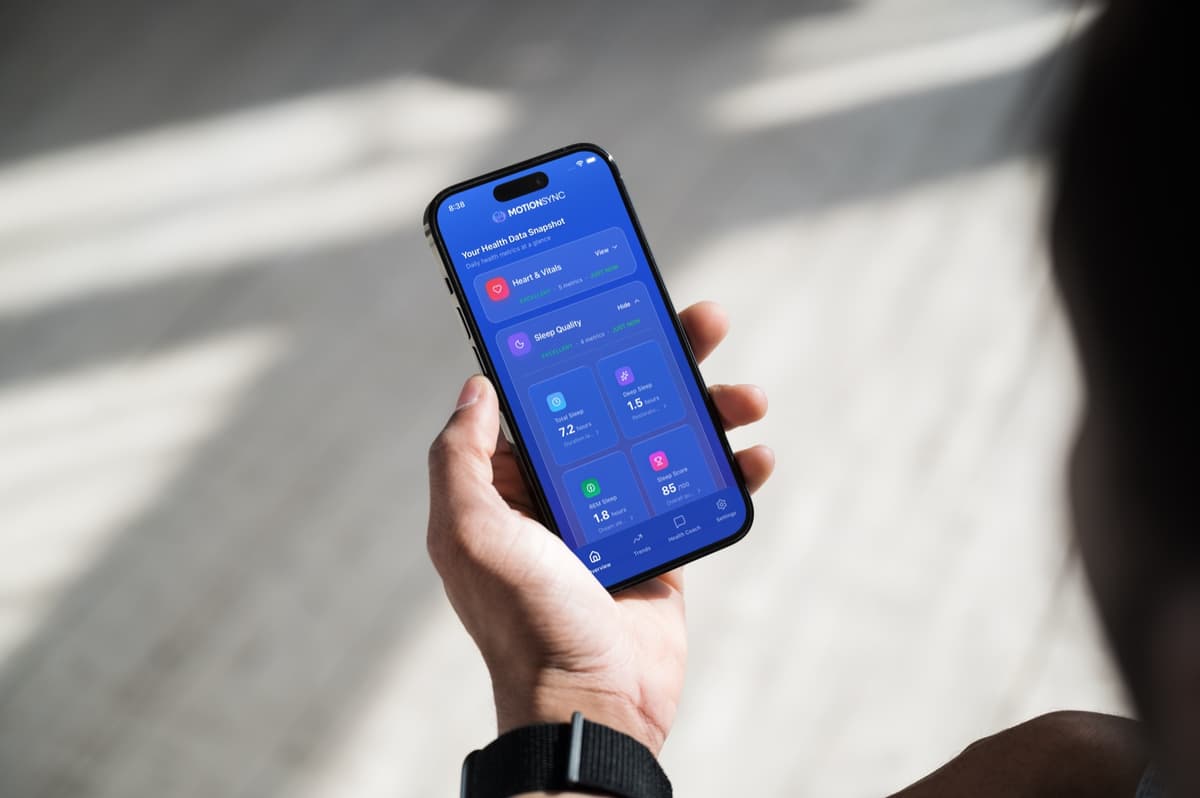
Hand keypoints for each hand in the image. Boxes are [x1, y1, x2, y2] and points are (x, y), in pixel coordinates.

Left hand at [427, 301, 772, 753]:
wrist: (592, 702)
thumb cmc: (526, 620)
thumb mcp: (471, 532)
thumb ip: (461, 457)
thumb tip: (476, 387)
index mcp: (514, 482)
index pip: (549, 395)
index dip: (582, 347)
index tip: (617, 304)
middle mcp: (565, 491)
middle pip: (621, 403)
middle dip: (663, 359)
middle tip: (704, 321)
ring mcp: (618, 516)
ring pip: (669, 440)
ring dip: (710, 409)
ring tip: (747, 396)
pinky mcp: (664, 546)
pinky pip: (700, 492)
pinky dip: (732, 469)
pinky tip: (756, 454)